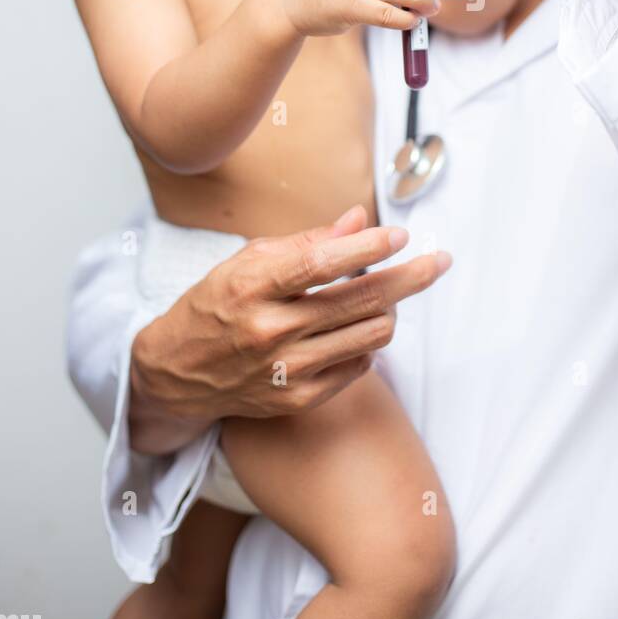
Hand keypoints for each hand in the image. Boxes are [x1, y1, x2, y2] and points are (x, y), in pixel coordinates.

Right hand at [129, 204, 451, 452]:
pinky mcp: (298, 399)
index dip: (367, 248)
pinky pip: (360, 365)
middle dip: (410, 277)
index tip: (402, 235)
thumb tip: (359, 219)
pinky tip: (355, 327)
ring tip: (386, 293)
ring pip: (370, 334)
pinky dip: (368, 340)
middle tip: (440, 260)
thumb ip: (306, 242)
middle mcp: (270, 332)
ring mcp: (286, 371)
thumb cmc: (218, 303)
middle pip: (360, 301)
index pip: (320, 265)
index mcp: (253, 288)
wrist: (177, 373)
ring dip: (390, 308)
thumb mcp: (248, 261)